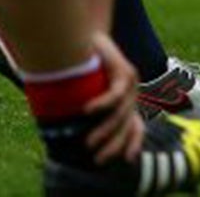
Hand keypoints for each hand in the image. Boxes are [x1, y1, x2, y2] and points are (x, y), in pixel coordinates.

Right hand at [84, 33, 143, 162]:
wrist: (90, 39)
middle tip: (98, 158)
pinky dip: (102, 104)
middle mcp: (132, 95)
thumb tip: (64, 134)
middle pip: (127, 126)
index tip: (127, 160)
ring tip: (89, 142)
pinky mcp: (125, 72)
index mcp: (126, 102)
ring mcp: (131, 84)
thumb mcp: (86, 95)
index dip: (133, 143)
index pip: (135, 126)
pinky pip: (116, 93)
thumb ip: (82, 113)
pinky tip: (87, 111)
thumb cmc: (85, 69)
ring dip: (106, 130)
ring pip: (121, 113)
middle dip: (114, 145)